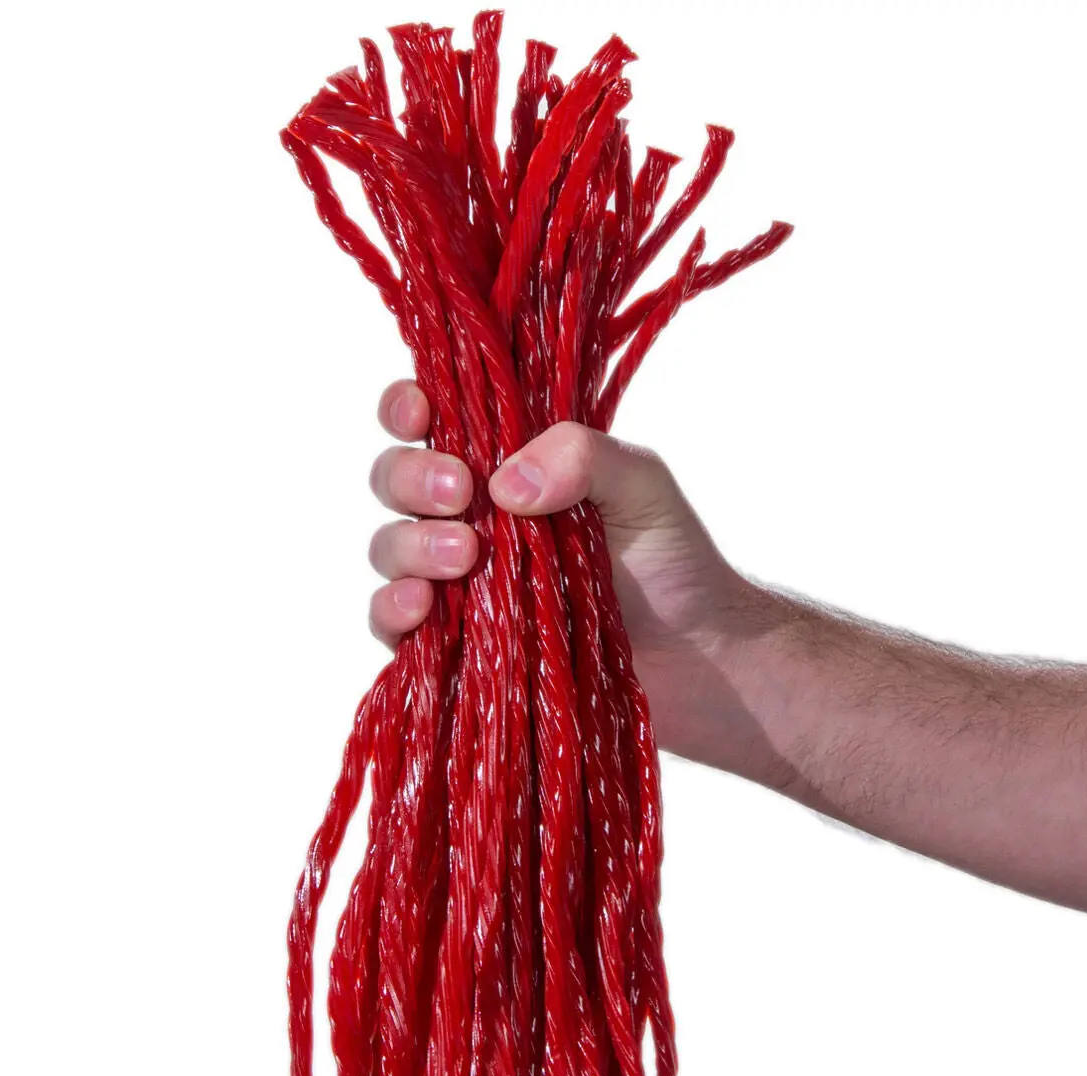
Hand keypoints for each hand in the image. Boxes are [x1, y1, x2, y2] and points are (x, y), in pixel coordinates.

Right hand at [365, 379, 760, 761]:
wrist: (696, 658)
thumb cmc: (673, 563)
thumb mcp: (642, 486)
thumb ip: (583, 456)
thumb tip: (503, 484)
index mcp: (509, 462)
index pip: (433, 417)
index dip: (407, 407)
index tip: (421, 413)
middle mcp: (473, 516)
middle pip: (396, 479)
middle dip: (412, 479)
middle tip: (461, 496)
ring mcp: (459, 580)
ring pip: (390, 548)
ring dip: (410, 545)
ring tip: (466, 559)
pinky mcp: (456, 643)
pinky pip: (392, 625)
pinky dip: (392, 611)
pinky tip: (422, 608)